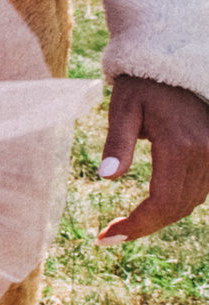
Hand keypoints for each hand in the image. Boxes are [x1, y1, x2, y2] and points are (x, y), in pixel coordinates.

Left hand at [97, 75, 208, 243]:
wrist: (174, 66)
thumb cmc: (143, 85)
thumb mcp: (123, 108)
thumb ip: (117, 142)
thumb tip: (107, 177)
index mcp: (181, 147)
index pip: (162, 203)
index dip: (137, 226)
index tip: (106, 237)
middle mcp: (206, 155)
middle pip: (178, 208)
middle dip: (144, 226)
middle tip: (110, 235)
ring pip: (191, 203)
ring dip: (160, 217)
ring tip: (127, 224)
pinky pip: (199, 191)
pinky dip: (176, 203)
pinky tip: (151, 207)